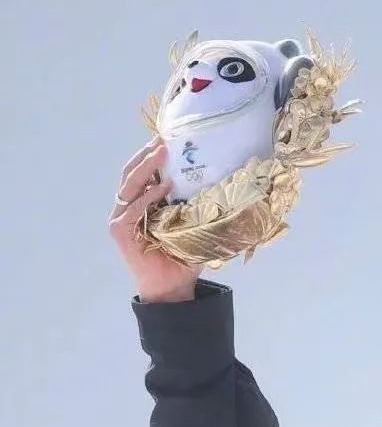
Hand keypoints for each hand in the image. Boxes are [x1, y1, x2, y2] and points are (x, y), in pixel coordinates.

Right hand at [108, 139, 201, 301]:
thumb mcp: (189, 225)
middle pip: (131, 173)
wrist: (172, 288)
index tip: (168, 139)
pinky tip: (163, 188)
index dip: (150, 155)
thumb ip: (192, 206)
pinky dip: (148, 197)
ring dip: (147, 167)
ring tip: (163, 153)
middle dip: (147, 154)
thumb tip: (216, 183)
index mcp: (139, 204)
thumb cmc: (181, 258)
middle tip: (164, 140)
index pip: (140, 173)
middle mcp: (126, 209)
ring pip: (130, 185)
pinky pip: (134, 208)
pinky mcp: (120, 231)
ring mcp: (120, 219)